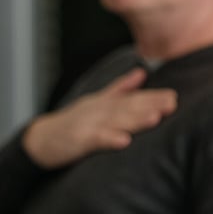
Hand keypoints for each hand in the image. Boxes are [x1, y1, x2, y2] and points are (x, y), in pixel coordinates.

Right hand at [23, 67, 176, 168]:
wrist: (38, 140)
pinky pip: (94, 140)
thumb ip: (119, 89)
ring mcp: (86, 125)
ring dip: (134, 119)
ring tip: (154, 118)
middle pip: (125, 107)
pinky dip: (108, 139)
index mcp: (103, 104)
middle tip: (171, 103)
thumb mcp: (94, 102)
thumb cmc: (70, 124)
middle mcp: (97, 111)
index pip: (130, 99)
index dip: (151, 98)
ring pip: (113, 121)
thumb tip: (142, 73)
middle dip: (149, 105)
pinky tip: (123, 141)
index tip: (173, 97)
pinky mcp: (76, 140)